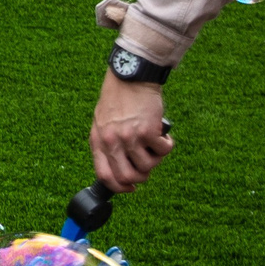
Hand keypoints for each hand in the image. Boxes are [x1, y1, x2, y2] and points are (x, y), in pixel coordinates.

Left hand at [90, 76, 174, 191]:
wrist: (131, 78)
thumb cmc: (118, 100)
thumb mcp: (103, 124)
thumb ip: (108, 145)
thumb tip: (120, 170)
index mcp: (97, 141)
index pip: (104, 175)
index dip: (119, 187)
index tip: (130, 188)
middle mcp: (111, 141)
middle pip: (127, 177)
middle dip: (141, 176)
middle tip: (147, 165)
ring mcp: (129, 137)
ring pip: (148, 166)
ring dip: (156, 159)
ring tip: (155, 145)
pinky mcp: (148, 130)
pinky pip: (163, 151)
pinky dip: (167, 146)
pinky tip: (163, 136)